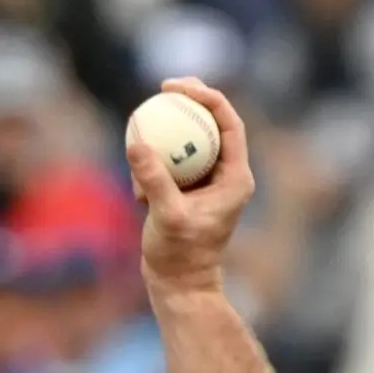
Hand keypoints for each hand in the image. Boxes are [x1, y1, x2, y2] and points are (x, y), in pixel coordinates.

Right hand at [129, 79, 254, 294]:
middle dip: (189, 101)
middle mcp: (226, 176)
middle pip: (212, 123)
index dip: (207, 96)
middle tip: (162, 87)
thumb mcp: (166, 216)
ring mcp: (207, 182)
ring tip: (142, 146)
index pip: (229, 123)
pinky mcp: (187, 190)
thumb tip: (137, 143)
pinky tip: (137, 190)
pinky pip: (171, 161)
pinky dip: (152, 164)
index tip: (176, 87)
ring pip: (189, 141)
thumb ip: (154, 180)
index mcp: (236, 178)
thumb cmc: (180, 256)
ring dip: (165, 136)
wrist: (177, 285)